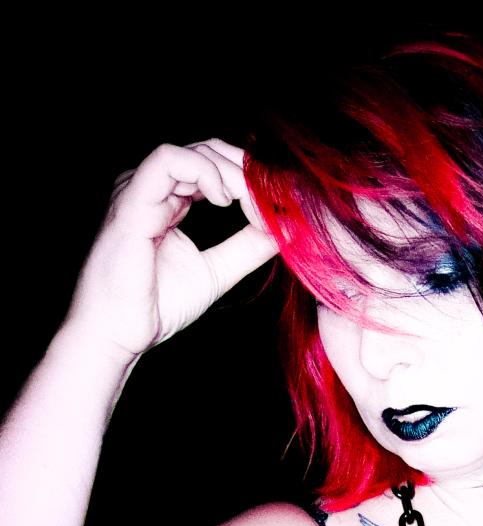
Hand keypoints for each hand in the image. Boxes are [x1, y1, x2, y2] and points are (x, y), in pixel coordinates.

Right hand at [64, 138, 279, 364]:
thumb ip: (247, 247)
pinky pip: (168, 161)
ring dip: (233, 173)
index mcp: (169, 199)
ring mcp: (139, 189)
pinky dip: (204, 172)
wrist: (116, 333)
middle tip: (274, 201)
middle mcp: (153, 187)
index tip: (280, 206)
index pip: (215, 166)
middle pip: (209, 151)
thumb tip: (283, 227)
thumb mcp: (217, 271)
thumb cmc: (154, 306)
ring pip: (194, 151)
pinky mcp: (131, 200)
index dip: (251, 180)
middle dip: (248, 171)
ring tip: (251, 204)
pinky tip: (224, 199)